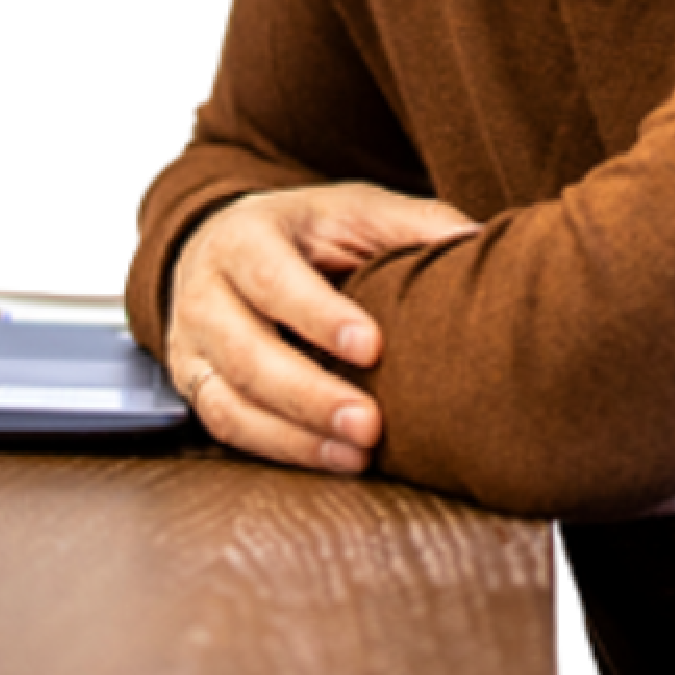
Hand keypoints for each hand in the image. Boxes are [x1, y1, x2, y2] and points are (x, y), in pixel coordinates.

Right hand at [167, 182, 478, 473]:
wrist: (226, 247)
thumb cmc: (307, 233)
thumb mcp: (353, 212)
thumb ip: (413, 225)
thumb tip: (483, 241)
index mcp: (244, 237)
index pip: (273, 279)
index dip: (318, 316)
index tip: (372, 348)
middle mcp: (204, 293)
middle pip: (247, 353)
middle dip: (310, 395)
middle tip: (371, 426)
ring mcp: (191, 346)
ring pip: (231, 402)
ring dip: (295, 437)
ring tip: (357, 457)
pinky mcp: (194, 387)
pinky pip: (229, 429)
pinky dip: (280, 450)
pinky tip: (332, 461)